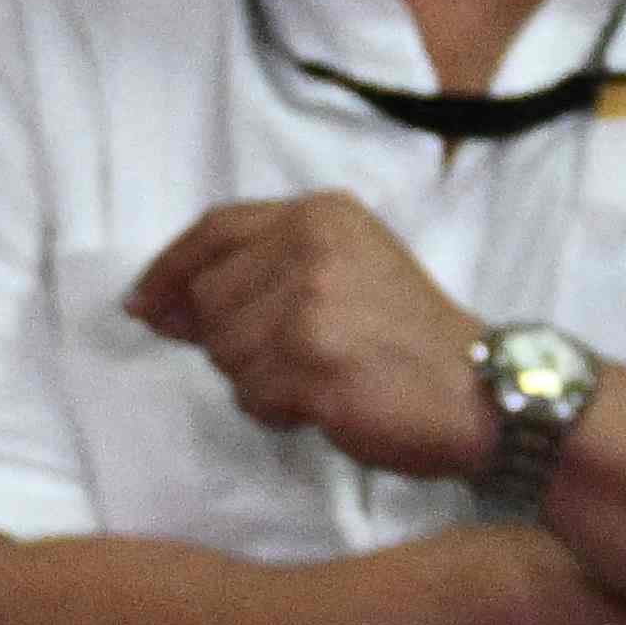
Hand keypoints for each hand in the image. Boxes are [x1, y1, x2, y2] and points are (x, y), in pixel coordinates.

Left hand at [126, 195, 495, 485]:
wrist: (485, 391)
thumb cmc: (409, 338)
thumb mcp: (347, 270)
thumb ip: (261, 271)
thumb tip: (154, 305)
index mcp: (320, 213)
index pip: (214, 230)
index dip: (169, 269)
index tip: (140, 304)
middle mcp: (312, 245)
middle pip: (210, 299)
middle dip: (235, 340)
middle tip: (298, 357)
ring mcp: (311, 303)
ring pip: (224, 353)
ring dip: (260, 380)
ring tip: (322, 377)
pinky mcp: (312, 361)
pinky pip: (251, 396)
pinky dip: (279, 411)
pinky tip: (328, 402)